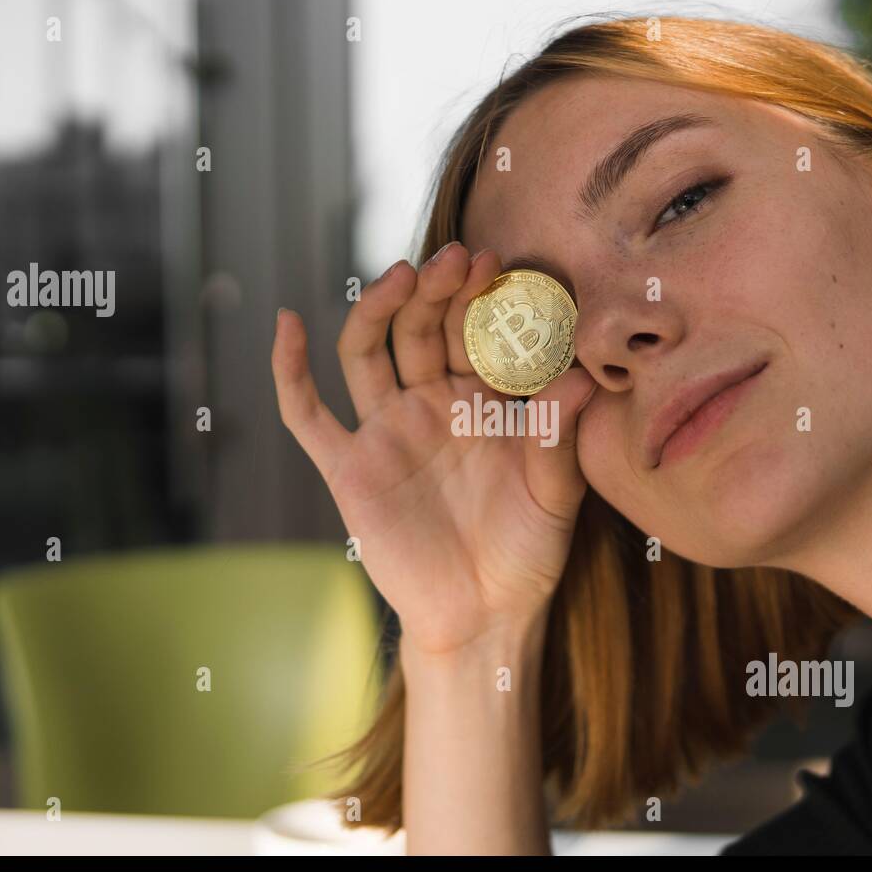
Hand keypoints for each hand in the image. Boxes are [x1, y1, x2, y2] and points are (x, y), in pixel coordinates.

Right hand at [271, 243, 595, 655]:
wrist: (485, 615)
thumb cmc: (527, 551)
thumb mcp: (554, 492)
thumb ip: (561, 434)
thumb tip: (586, 374)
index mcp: (481, 401)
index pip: (474, 333)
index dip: (481, 297)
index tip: (498, 262)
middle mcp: (429, 405)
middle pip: (421, 329)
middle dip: (437, 291)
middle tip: (458, 257)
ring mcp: (385, 432)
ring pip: (367, 353)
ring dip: (378, 310)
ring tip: (401, 275)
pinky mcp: (348, 468)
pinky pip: (307, 415)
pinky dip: (289, 370)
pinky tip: (286, 324)